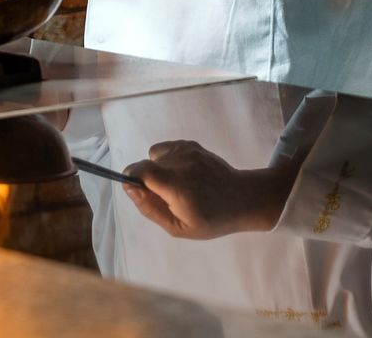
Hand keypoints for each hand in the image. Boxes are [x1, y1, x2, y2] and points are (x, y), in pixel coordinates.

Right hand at [122, 141, 290, 238]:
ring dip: (158, 169)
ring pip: (156, 156)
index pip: (141, 170)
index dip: (132, 178)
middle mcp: (181, 163)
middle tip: (165, 197)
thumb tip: (129, 188)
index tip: (137, 191)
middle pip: (147, 164)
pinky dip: (168, 159)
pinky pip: (167, 148)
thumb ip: (151, 208)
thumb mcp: (178, 227)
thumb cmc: (210, 220)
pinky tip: (183, 173)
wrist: (241, 198)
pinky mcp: (192, 144)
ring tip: (177, 185)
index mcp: (176, 186)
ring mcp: (188, 150)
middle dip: (147, 180)